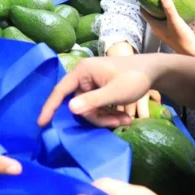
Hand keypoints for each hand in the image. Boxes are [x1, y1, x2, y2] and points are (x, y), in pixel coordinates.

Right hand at [37, 54, 162, 127]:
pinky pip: (97, 106)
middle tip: (118, 123)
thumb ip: (93, 101)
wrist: (153, 71)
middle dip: (97, 117)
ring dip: (106, 117)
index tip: (41, 124)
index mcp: (82, 71)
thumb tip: (70, 109)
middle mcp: (83, 76)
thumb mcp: (115, 92)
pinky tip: (125, 117)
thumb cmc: (134, 78)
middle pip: (79, 104)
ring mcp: (91, 83)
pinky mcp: (99, 89)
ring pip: (89, 108)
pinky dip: (109, 113)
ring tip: (126, 120)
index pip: (60, 90)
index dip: (50, 107)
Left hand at [140, 0, 194, 58]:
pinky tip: (173, 8)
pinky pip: (165, 19)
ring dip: (160, 8)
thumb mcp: (174, 20)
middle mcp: (156, 28)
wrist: (192, 51)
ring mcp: (163, 31)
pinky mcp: (171, 31)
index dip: (143, 2)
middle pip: (150, 13)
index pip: (143, 12)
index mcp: (154, 26)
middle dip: (152, 3)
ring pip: (158, 16)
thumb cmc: (181, 37)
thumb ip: (168, 7)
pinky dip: (166, 13)